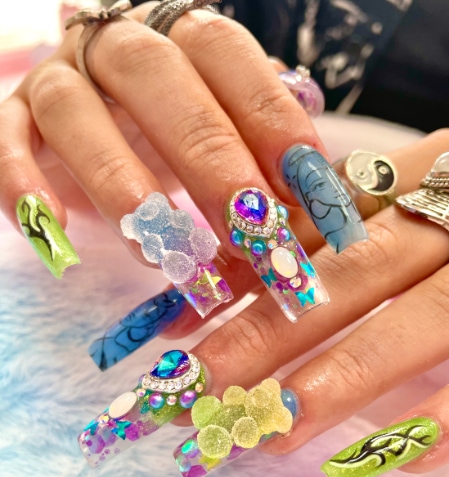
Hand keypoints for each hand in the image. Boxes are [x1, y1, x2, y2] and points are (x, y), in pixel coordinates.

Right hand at [0, 1, 325, 285]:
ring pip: (77, 113)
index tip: (306, 187)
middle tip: (246, 232)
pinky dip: (22, 186)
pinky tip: (56, 237)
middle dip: (209, 161)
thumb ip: (264, 159)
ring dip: (119, 183)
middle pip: (160, 83)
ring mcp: (60, 80)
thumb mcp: (229, 136)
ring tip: (159, 251)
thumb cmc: (180, 130)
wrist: (106, 108)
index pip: (227, 56)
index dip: (268, 118)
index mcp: (180, 37)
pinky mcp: (14, 120)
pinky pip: (5, 144)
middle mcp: (118, 47)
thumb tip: (312, 205)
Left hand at [168, 129, 448, 476]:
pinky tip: (400, 460)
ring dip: (342, 379)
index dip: (239, 281)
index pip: (307, 229)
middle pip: (345, 278)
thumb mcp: (394, 188)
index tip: (177, 337)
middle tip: (196, 392)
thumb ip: (318, 220)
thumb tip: (219, 270)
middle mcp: (447, 217)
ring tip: (273, 430)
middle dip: (266, 336)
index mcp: (407, 176)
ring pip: (415, 324)